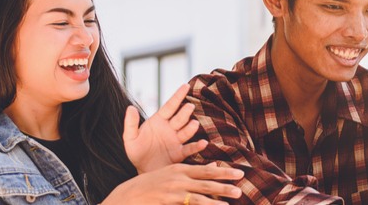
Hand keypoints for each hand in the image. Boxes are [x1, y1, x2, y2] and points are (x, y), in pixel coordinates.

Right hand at [102, 162, 243, 204]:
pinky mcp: (167, 202)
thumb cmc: (149, 185)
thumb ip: (190, 172)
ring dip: (217, 199)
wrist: (126, 196)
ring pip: (200, 196)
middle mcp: (177, 179)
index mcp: (179, 169)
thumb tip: (211, 166)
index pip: (206, 170)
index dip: (223, 171)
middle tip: (241, 186)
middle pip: (206, 180)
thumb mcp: (169, 174)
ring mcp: (172, 192)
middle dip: (225, 183)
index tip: (239, 172)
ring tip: (231, 201)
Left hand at [124, 84, 208, 172]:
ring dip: (191, 127)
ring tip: (193, 123)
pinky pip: (189, 148)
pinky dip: (197, 146)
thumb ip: (131, 123)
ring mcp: (176, 140)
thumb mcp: (130, 138)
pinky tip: (203, 143)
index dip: (177, 96)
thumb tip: (130, 107)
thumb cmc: (136, 152)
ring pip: (186, 131)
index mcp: (159, 121)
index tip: (185, 86)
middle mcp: (170, 128)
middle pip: (179, 117)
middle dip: (184, 112)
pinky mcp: (180, 153)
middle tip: (189, 107)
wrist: (143, 170)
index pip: (169, 106)